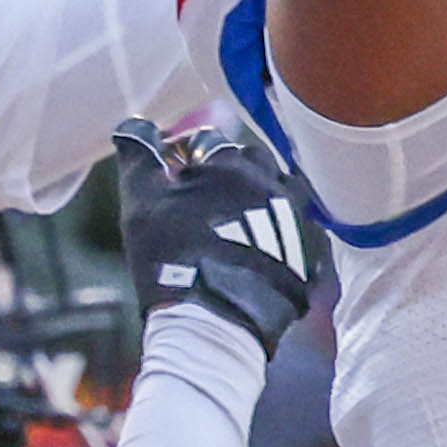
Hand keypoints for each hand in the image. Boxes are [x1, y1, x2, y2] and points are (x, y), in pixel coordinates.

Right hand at [117, 120, 325, 354]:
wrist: (214, 321)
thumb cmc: (171, 257)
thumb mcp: (141, 201)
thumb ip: (139, 156)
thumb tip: (135, 125)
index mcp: (230, 165)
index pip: (212, 144)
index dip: (194, 162)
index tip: (182, 182)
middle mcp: (271, 184)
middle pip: (255, 164)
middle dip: (235, 175)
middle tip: (214, 205)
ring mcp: (295, 219)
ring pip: (285, 193)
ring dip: (267, 200)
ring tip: (244, 227)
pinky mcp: (310, 254)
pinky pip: (303, 231)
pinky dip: (287, 235)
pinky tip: (266, 253)